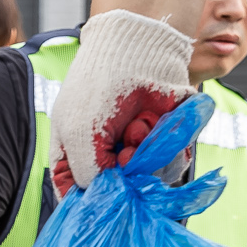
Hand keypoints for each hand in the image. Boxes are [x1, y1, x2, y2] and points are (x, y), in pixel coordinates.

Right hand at [47, 10, 196, 190]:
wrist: (140, 45)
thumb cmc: (99, 84)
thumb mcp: (81, 132)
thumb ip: (88, 173)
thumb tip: (105, 199)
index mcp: (74, 151)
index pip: (76, 192)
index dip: (88, 201)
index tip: (103, 201)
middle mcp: (105, 153)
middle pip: (117, 190)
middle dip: (123, 175)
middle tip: (126, 152)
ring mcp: (135, 147)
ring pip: (147, 179)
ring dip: (144, 155)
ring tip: (139, 126)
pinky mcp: (164, 139)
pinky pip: (173, 161)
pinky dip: (165, 145)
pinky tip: (152, 121)